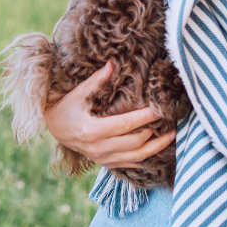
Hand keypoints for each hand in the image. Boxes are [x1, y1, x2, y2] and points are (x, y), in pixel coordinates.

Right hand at [42, 60, 176, 169]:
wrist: (54, 130)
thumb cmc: (66, 108)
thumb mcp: (78, 93)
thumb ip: (97, 80)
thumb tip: (113, 63)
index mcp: (92, 131)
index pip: (126, 125)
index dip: (145, 117)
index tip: (160, 108)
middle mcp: (99, 148)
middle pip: (135, 142)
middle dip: (155, 130)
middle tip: (169, 117)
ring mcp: (103, 158)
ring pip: (137, 157)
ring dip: (157, 146)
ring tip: (172, 134)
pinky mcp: (106, 163)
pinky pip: (131, 163)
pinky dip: (146, 155)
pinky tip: (158, 145)